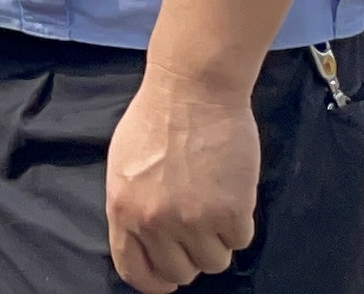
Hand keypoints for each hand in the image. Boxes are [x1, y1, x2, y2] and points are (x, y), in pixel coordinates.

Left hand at [106, 71, 260, 292]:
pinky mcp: (229, 212)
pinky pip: (240, 240)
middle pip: (180, 272)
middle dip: (192, 255)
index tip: (169, 277)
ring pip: (215, 262)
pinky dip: (240, 222)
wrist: (193, 88)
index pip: (135, 272)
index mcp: (123, 211)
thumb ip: (133, 207)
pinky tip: (230, 190)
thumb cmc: (158, 117)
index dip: (156, 280)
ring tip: (214, 202)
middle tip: (199, 225)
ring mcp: (192, 220)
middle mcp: (154, 222)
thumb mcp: (124, 165)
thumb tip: (146, 240)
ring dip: (218, 239)